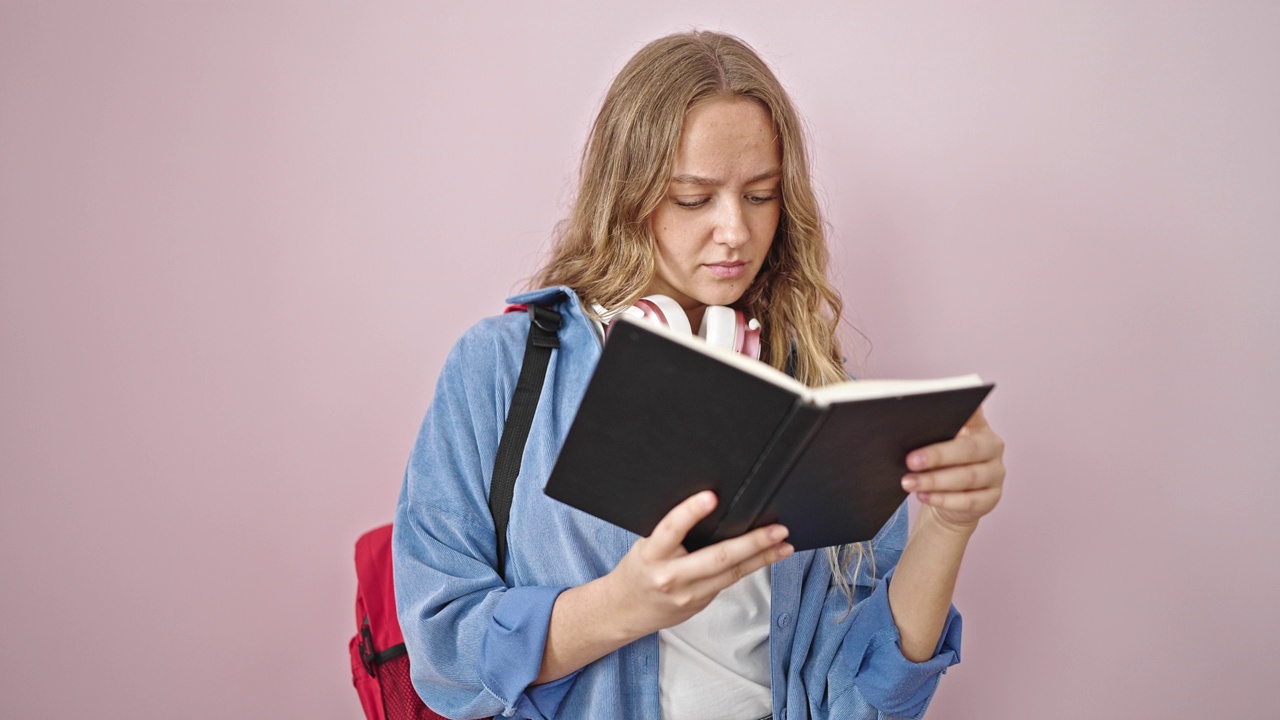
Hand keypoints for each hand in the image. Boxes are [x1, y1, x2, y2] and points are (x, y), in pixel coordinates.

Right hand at [604, 490, 792, 638]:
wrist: (624, 611)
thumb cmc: (638, 570)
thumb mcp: (645, 545)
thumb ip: (671, 532)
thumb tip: (710, 505)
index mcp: (651, 555)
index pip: (671, 529)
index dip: (691, 511)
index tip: (711, 496)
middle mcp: (671, 577)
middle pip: (717, 558)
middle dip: (752, 543)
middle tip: (776, 529)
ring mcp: (688, 594)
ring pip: (732, 574)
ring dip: (762, 557)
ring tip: (784, 544)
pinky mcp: (700, 604)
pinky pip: (729, 582)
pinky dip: (750, 568)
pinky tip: (767, 557)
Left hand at [901, 407, 1005, 532]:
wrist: (949, 499)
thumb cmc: (939, 464)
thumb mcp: (935, 444)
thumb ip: (929, 433)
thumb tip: (905, 429)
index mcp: (978, 425)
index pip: (974, 411)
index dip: (966, 408)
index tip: (948, 400)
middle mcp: (992, 446)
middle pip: (969, 449)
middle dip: (937, 455)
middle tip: (910, 460)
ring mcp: (995, 473)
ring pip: (968, 477)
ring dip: (935, 481)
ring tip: (910, 482)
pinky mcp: (992, 497)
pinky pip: (969, 501)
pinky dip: (944, 500)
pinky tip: (924, 496)